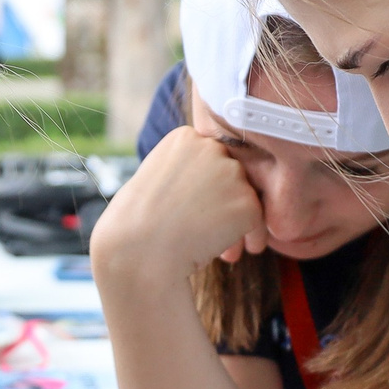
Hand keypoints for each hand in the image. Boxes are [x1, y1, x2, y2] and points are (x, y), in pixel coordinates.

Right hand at [90, 128, 267, 284]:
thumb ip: (185, 168)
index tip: (183, 204)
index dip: (199, 184)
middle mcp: (212, 148)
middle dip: (219, 198)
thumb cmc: (135, 221)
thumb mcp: (154, 176)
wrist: (136, 252)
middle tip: (197, 224)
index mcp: (186, 136)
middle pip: (229, 172)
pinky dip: (243, 236)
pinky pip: (254, 220)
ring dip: (232, 216)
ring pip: (244, 195)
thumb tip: (210, 180)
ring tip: (206, 237)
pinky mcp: (248, 203)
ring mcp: (233, 174)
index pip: (207, 157)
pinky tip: (220, 248)